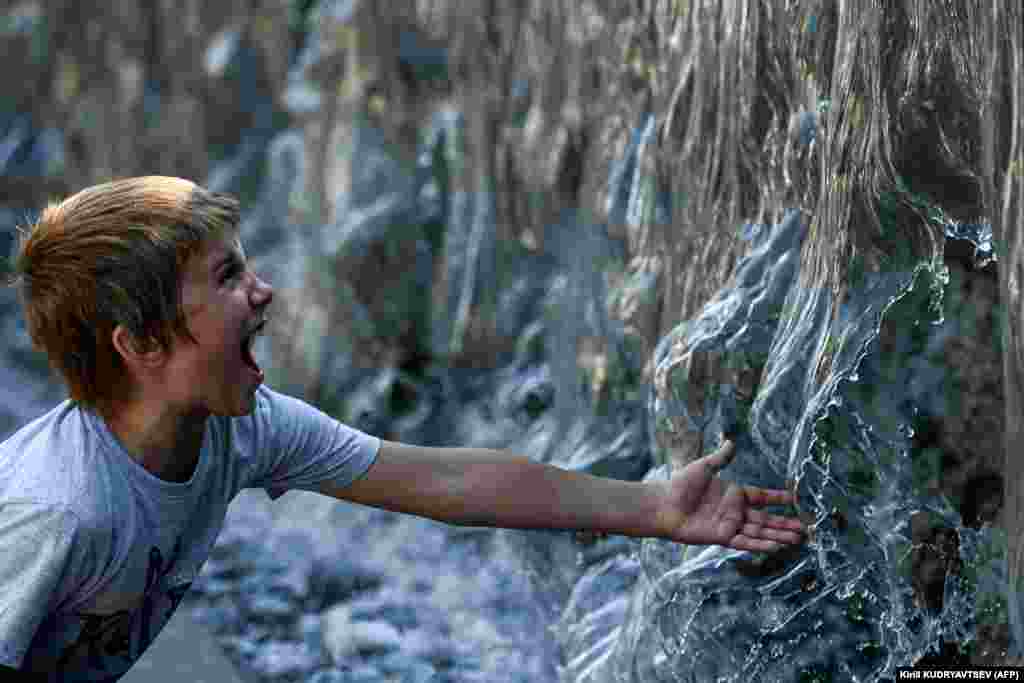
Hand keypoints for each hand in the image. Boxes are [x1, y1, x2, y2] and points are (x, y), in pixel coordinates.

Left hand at [658, 439, 806, 551]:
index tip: (796, 499)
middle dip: (786, 523)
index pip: (763, 497)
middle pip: (766, 518)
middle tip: (806, 527)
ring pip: (760, 532)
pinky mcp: (722, 537)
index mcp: (734, 494)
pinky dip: (760, 544)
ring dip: (779, 536)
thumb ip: (721, 458)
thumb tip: (732, 442)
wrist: (664, 504)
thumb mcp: (704, 467)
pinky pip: (745, 541)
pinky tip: (776, 546)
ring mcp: (730, 525)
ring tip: (799, 539)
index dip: (779, 498)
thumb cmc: (681, 484)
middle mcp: (735, 511)